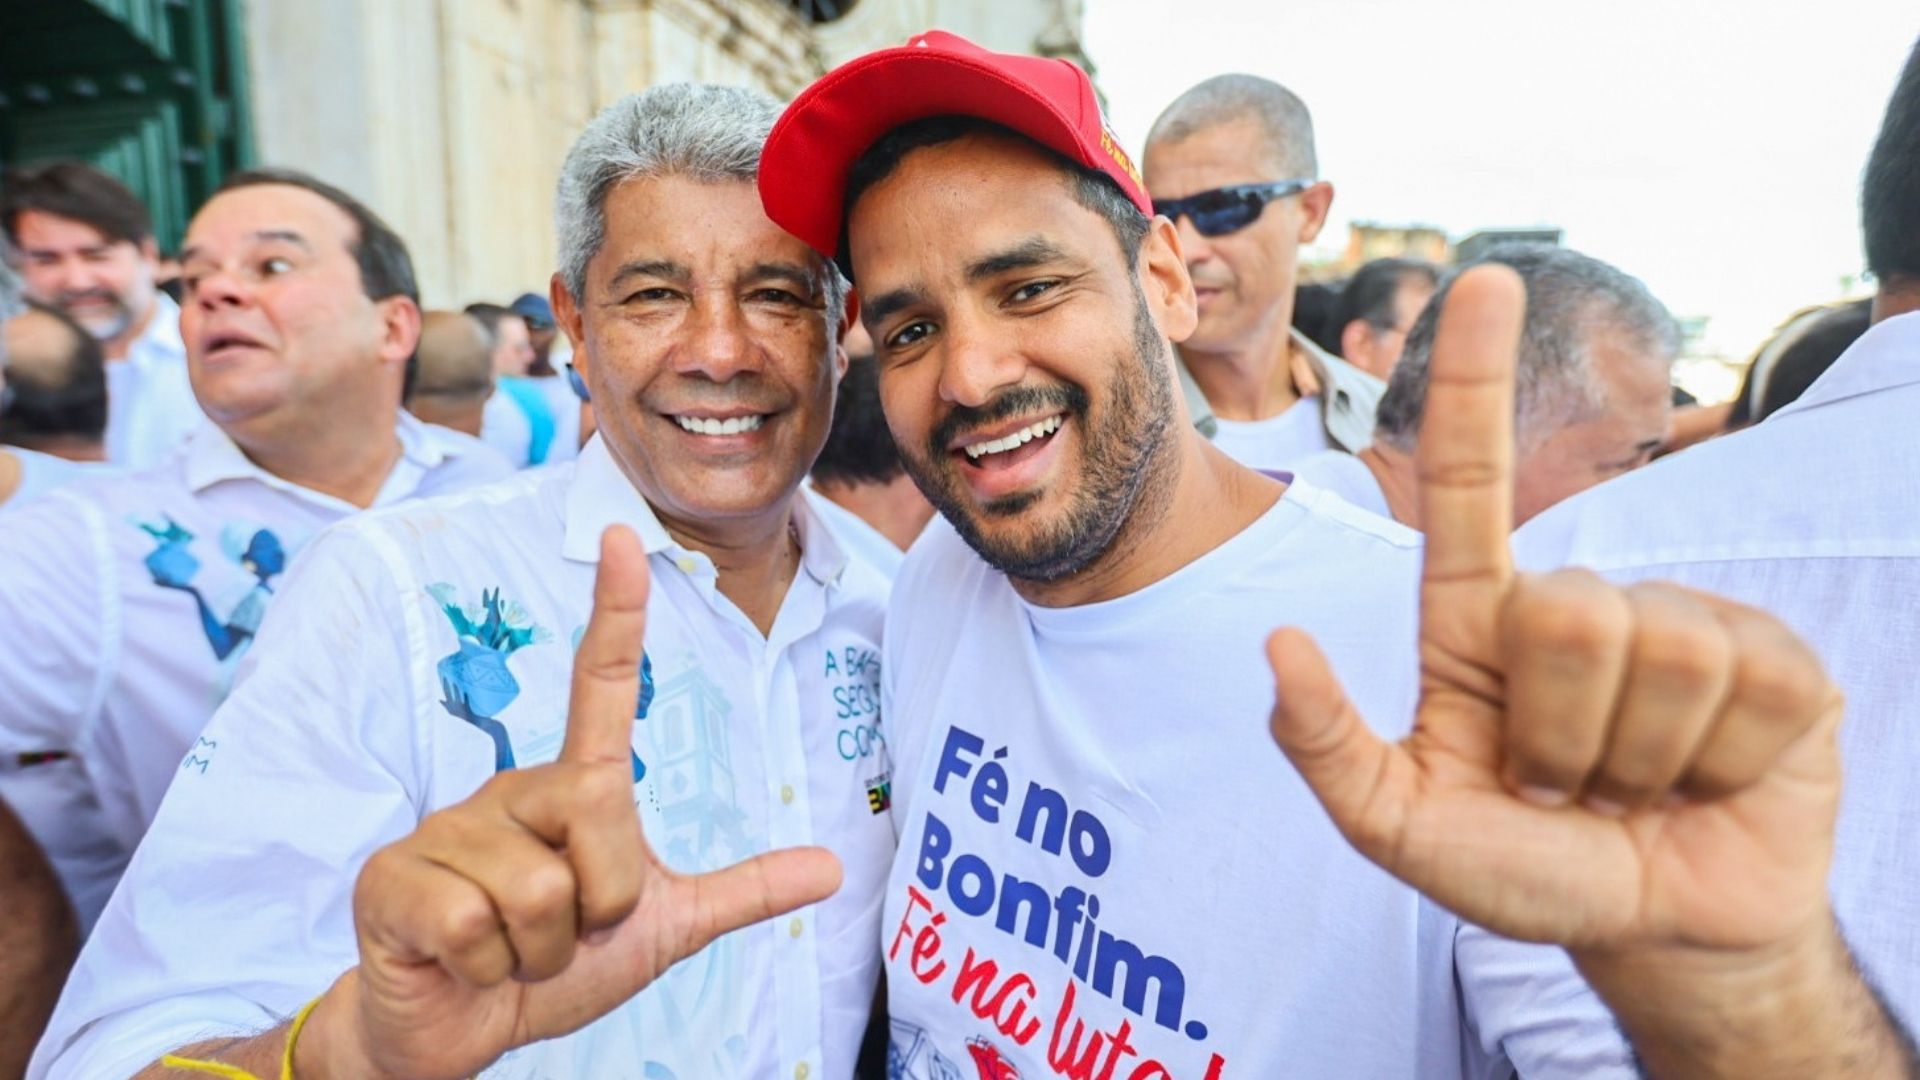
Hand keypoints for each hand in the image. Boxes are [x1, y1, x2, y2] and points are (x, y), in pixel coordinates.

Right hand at [315, 526, 842, 1079]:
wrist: (458, 1036)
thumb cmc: (550, 969)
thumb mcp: (662, 931)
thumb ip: (741, 894)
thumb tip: (833, 868)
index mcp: (571, 789)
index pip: (597, 686)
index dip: (615, 612)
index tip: (625, 535)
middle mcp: (509, 791)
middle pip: (602, 815)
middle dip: (605, 903)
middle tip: (568, 935)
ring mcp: (446, 830)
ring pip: (542, 890)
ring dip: (542, 951)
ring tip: (510, 953)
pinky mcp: (394, 879)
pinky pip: (475, 926)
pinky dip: (487, 968)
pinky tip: (462, 964)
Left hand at [1266, 265, 1842, 957]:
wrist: (1660, 933)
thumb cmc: (1524, 869)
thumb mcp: (1404, 827)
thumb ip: (1328, 752)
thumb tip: (1278, 649)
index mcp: (1484, 622)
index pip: (1471, 484)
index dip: (1478, 380)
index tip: (1483, 280)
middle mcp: (1581, 603)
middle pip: (1567, 612)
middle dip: (1562, 734)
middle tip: (1568, 783)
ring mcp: (1683, 625)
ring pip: (1659, 651)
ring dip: (1638, 756)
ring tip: (1633, 786)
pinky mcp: (1777, 662)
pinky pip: (1750, 684)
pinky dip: (1720, 763)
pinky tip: (1710, 779)